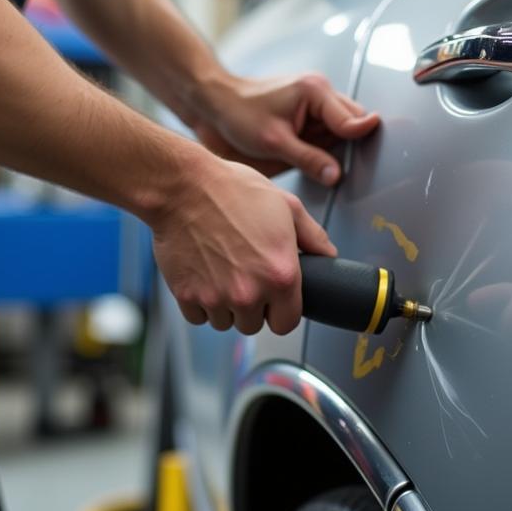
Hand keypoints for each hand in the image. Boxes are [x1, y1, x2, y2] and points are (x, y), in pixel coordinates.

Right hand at [152, 149, 335, 334]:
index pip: (286, 323)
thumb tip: (328, 255)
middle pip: (253, 325)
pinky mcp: (187, 295)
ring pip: (224, 322)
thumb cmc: (233, 190)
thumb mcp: (286, 205)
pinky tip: (202, 274)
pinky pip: (197, 317)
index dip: (280, 311)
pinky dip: (199, 302)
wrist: (183, 186)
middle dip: (251, 306)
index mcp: (280, 275)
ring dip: (224, 305)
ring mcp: (216, 297)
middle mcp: (249, 292)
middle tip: (244, 275)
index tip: (273, 299)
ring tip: (222, 270)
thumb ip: (313, 236)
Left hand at [194, 73, 379, 184]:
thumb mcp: (274, 142)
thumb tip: (337, 176)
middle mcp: (321, 93)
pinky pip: (328, 135)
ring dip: (340, 148)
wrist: (214, 105)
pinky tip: (319, 163)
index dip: (360, 141)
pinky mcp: (308, 117)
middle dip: (353, 144)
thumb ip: (309, 159)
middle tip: (352, 169)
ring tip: (331, 167)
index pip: (351, 120)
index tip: (370, 162)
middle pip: (354, 121)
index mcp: (315, 91)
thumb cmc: (239, 115)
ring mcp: (316, 105)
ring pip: (344, 129)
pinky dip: (327, 148)